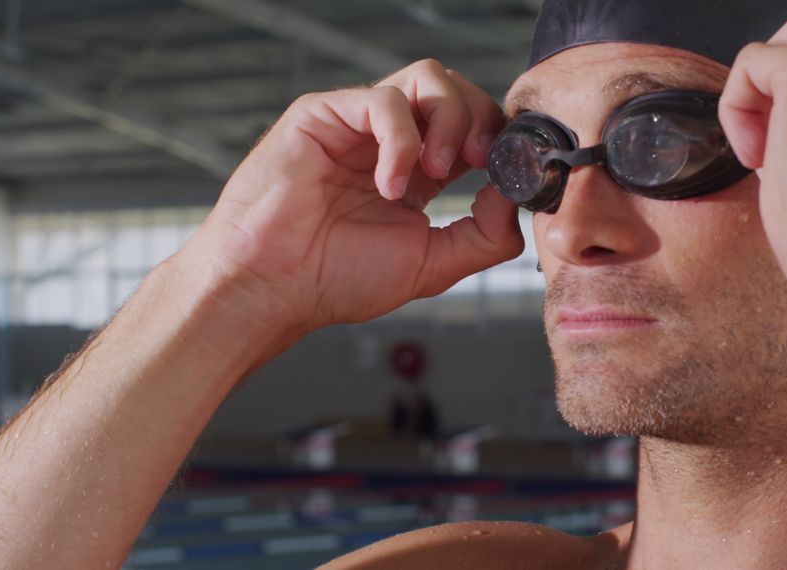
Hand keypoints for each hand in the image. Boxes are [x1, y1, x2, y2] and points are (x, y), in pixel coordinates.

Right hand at [181, 60, 522, 340]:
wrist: (273, 288)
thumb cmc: (336, 278)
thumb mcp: (433, 264)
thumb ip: (484, 235)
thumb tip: (514, 194)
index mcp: (416, 171)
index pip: (473, 126)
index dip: (498, 139)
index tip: (509, 173)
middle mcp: (389, 140)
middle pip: (456, 90)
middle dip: (482, 120)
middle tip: (480, 163)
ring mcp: (356, 123)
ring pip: (426, 78)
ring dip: (449, 120)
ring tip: (440, 171)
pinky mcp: (324, 113)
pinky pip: (382, 100)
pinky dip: (401, 140)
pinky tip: (390, 184)